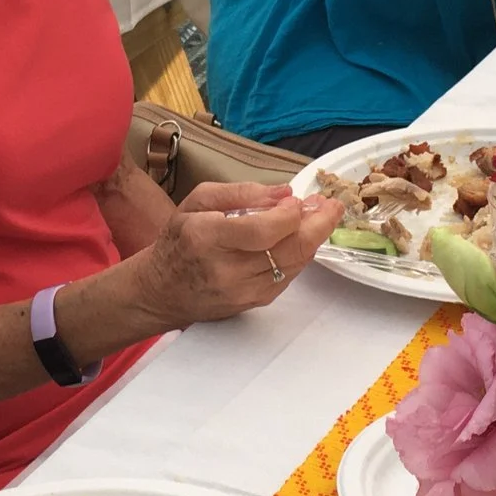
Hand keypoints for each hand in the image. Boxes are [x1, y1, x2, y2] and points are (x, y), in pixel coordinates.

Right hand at [137, 183, 343, 327]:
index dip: (289, 214)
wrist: (162, 290)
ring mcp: (242, 292)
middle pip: (287, 250)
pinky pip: (288, 277)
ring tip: (322, 217)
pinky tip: (302, 238)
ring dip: (314, 239)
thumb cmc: (179, 241)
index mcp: (206, 238)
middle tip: (332, 205)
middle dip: (318, 225)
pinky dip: (300, 256)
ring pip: (293, 264)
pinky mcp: (253, 303)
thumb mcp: (197, 201)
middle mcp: (226, 270)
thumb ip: (240, 192)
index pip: (262, 230)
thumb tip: (284, 192)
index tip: (298, 199)